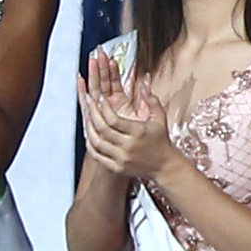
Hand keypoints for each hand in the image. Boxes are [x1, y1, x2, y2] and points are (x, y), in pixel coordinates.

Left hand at [80, 54, 174, 185]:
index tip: (99, 98)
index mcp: (138, 133)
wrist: (164, 166)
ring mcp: (121, 158)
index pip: (114, 120)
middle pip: (103, 129)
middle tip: (88, 101)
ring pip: (97, 142)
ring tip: (86, 115)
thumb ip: (151, 100)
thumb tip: (143, 83)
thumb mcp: (159, 118)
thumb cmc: (161, 140)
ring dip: (88, 127)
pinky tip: (88, 132)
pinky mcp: (116, 167)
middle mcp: (128, 146)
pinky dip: (90, 143)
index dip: (104, 107)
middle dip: (92, 113)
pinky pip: (97, 154)